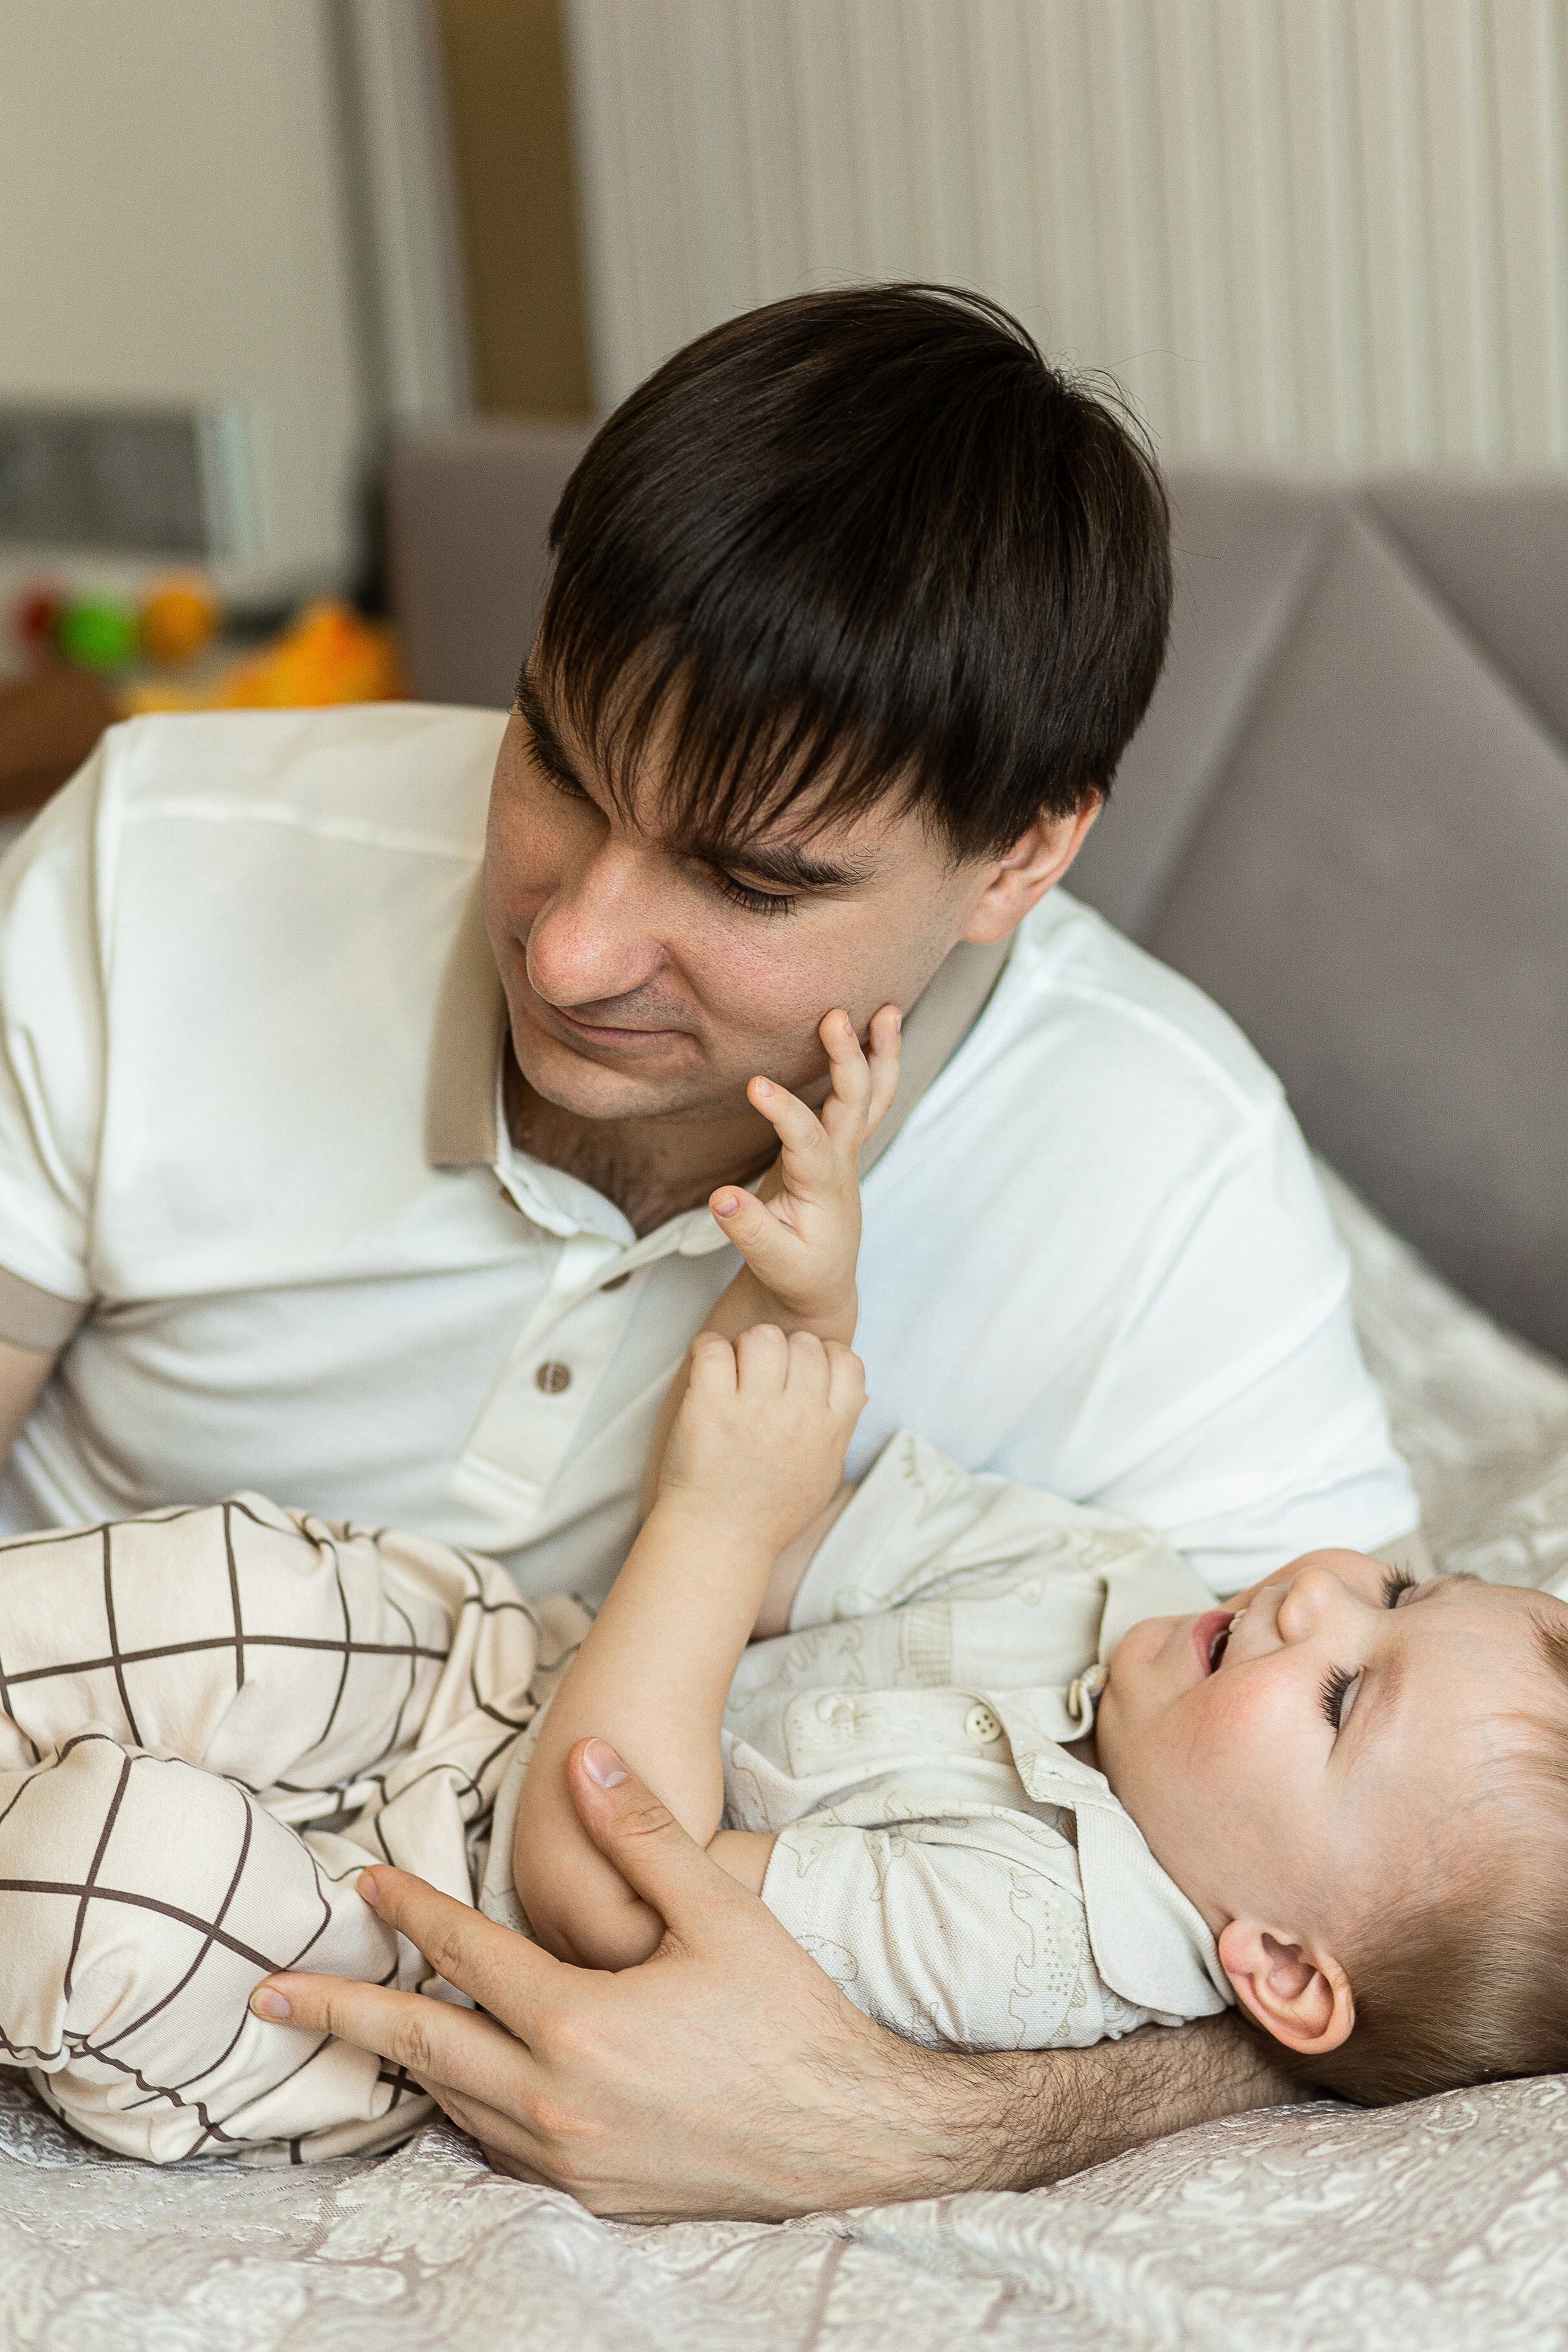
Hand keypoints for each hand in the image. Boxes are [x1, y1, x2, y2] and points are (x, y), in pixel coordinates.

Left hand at [251, 1747, 1304, 2217]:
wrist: (852, 2137)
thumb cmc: (789, 2016)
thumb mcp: (722, 1909)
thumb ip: (643, 1833)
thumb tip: (588, 1758)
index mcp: (580, 2024)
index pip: (468, 1956)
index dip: (413, 1912)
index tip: (366, 1882)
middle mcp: (556, 2099)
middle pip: (422, 2046)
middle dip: (342, 2013)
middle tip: (270, 1995)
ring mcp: (568, 2157)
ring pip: (452, 2105)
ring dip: (398, 2064)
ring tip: (350, 2031)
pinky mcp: (592, 2191)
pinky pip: (497, 2149)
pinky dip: (460, 2110)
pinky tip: (454, 2090)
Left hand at [657, 1322, 865, 1548]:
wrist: (719, 1540)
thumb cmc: (770, 1511)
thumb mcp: (823, 1474)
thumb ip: (839, 1429)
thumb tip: (855, 1392)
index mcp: (829, 1429)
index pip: (846, 1359)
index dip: (823, 1356)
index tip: (800, 1374)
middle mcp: (798, 1416)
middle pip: (804, 1342)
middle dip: (782, 1350)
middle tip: (761, 1375)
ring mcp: (754, 1410)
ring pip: (763, 1336)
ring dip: (746, 1347)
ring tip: (734, 1373)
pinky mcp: (709, 1407)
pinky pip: (713, 1347)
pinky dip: (707, 1349)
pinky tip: (707, 1373)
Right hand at [709, 1005, 899, 1338]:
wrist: (821, 1282)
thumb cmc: (796, 1270)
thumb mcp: (771, 1262)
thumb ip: (749, 1230)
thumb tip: (721, 1197)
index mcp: (823, 1188)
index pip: (807, 1141)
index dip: (785, 1111)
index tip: (756, 1083)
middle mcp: (842, 1162)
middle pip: (857, 1104)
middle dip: (849, 1058)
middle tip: (836, 1015)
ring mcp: (846, 1150)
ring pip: (874, 1097)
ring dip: (882, 1053)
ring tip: (891, 1009)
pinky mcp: (839, 1144)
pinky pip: (865, 1099)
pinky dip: (875, 1063)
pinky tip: (872, 1030)